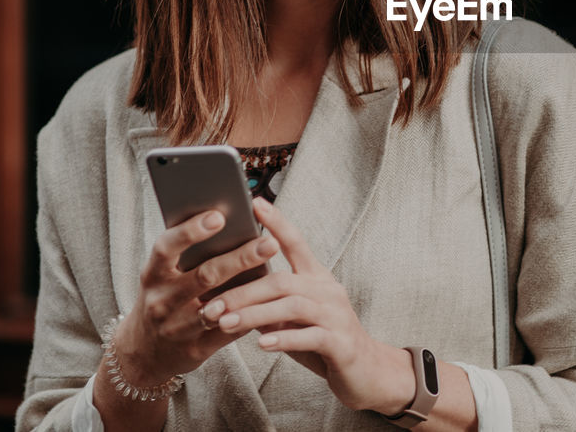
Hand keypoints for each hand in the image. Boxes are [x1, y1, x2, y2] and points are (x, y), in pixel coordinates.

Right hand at [114, 209, 280, 385]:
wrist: (143, 351)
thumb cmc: (164, 298)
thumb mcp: (163, 275)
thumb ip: (186, 254)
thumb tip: (229, 220)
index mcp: (153, 275)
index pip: (166, 248)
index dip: (190, 231)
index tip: (218, 216)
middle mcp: (161, 301)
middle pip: (204, 276)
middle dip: (239, 259)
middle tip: (269, 242)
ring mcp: (177, 328)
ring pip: (218, 308)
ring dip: (248, 291)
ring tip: (276, 274)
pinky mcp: (195, 349)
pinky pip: (228, 332)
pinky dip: (250, 316)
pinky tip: (270, 304)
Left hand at [207, 199, 415, 414]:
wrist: (365, 371)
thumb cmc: (323, 339)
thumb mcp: (295, 316)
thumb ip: (270, 302)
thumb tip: (228, 294)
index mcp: (317, 277)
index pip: (296, 242)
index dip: (277, 222)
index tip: (254, 203)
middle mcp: (328, 290)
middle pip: (282, 280)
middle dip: (243, 292)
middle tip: (210, 305)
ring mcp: (336, 315)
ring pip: (291, 306)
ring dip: (253, 314)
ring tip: (225, 323)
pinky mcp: (340, 342)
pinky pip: (309, 336)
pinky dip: (283, 338)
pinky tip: (261, 344)